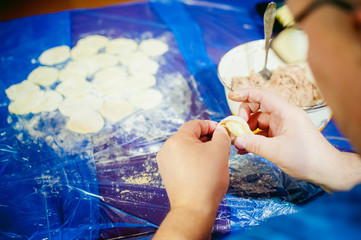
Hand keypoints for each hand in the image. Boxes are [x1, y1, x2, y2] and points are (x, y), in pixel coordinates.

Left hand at [154, 120, 230, 238]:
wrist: (194, 208)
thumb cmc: (207, 179)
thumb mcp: (220, 151)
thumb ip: (221, 136)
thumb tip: (220, 131)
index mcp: (177, 139)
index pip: (195, 124)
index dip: (211, 126)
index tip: (222, 132)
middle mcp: (167, 148)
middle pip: (190, 136)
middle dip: (207, 139)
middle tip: (221, 146)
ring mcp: (165, 162)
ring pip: (186, 149)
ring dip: (200, 150)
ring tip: (214, 160)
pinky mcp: (167, 174)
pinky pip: (182, 161)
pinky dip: (193, 161)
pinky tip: (204, 170)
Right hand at [229, 89, 360, 191]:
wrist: (326, 170)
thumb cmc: (307, 158)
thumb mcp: (277, 151)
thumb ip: (254, 144)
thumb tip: (236, 140)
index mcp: (286, 112)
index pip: (262, 96)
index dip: (245, 94)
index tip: (231, 96)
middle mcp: (284, 116)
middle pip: (258, 108)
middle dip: (244, 117)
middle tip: (237, 130)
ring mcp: (283, 126)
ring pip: (259, 122)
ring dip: (247, 131)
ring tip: (239, 143)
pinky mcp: (282, 136)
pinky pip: (263, 133)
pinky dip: (254, 139)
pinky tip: (245, 149)